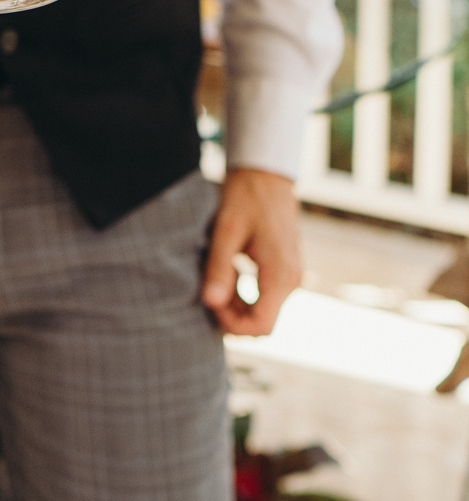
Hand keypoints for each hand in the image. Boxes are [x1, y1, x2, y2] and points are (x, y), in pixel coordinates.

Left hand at [202, 167, 301, 335]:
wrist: (266, 174)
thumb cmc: (246, 196)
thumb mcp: (226, 229)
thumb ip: (219, 266)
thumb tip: (210, 302)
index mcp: (280, 275)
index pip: (261, 326)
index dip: (231, 324)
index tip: (210, 300)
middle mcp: (292, 281)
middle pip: (263, 324)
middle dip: (232, 318)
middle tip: (207, 292)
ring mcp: (291, 277)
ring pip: (265, 312)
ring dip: (238, 308)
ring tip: (214, 282)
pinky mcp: (285, 270)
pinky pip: (267, 298)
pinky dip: (246, 296)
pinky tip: (227, 277)